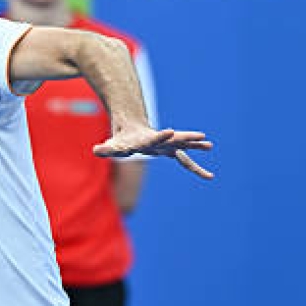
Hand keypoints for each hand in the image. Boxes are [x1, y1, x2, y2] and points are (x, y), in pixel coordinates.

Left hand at [93, 126, 214, 179]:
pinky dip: (195, 168)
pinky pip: (185, 162)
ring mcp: (168, 146)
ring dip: (196, 147)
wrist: (133, 128)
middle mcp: (160, 141)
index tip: (170, 131)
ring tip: (209, 145)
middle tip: (201, 136)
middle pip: (175, 140)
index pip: (154, 138)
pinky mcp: (171, 151)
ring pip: (184, 146)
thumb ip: (105, 149)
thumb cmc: (121, 140)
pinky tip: (208, 176)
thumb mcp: (112, 145)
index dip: (161, 136)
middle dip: (187, 138)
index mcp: (147, 140)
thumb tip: (96, 150)